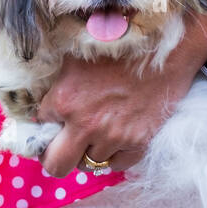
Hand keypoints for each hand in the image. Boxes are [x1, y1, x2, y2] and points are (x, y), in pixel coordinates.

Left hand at [37, 0, 206, 178]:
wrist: (169, 46)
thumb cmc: (124, 41)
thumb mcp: (80, 49)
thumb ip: (57, 71)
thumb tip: (37, 81)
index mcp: (65, 98)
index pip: (38, 123)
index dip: (42, 119)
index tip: (47, 117)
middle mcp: (85, 123)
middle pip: (54, 165)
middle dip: (52, 157)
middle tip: (58, 145)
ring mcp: (114, 137)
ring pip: (88, 164)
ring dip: (86, 152)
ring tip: (91, 135)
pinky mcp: (139, 144)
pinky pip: (117, 166)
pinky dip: (113, 156)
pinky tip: (113, 139)